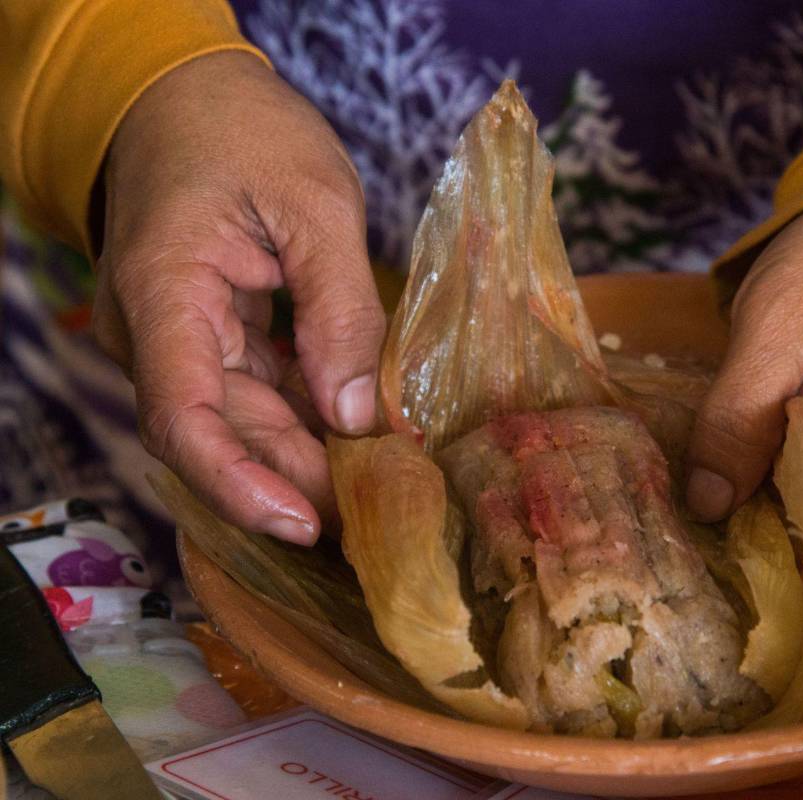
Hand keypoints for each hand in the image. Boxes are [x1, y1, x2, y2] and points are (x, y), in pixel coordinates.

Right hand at [93, 52, 385, 543]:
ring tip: (384, 489)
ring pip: (244, 423)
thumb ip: (338, 309)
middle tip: (382, 516)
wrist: (193, 95)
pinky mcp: (218, 337)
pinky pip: (261, 394)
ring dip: (308, 459)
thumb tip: (358, 415)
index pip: (182, 420)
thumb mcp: (315, 203)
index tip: (303, 523)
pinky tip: (367, 440)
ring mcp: (186, 338)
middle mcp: (160, 333)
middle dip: (297, 483)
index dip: (238, 485)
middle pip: (222, 436)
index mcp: (164, 293)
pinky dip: (310, 418)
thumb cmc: (247, 129)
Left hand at [686, 202, 802, 583]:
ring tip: (674, 523)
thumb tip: (706, 503)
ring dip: (746, 526)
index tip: (699, 589)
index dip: (772, 585)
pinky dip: (758, 497)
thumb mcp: (778, 324)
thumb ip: (741, 414)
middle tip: (662, 550)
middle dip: (744, 556)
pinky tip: (709, 490)